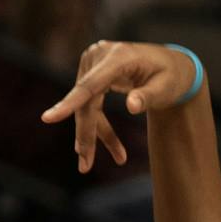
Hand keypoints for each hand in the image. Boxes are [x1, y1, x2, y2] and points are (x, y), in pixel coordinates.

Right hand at [41, 42, 201, 172]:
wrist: (172, 64)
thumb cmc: (172, 76)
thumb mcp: (166, 88)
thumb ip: (148, 97)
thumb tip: (132, 107)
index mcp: (118, 57)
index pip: (90, 85)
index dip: (69, 104)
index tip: (48, 118)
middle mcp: (100, 56)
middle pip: (86, 101)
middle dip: (87, 134)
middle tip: (85, 165)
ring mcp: (93, 62)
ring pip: (86, 106)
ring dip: (93, 135)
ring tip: (96, 163)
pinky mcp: (92, 72)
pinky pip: (90, 103)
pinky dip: (98, 126)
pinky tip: (108, 147)